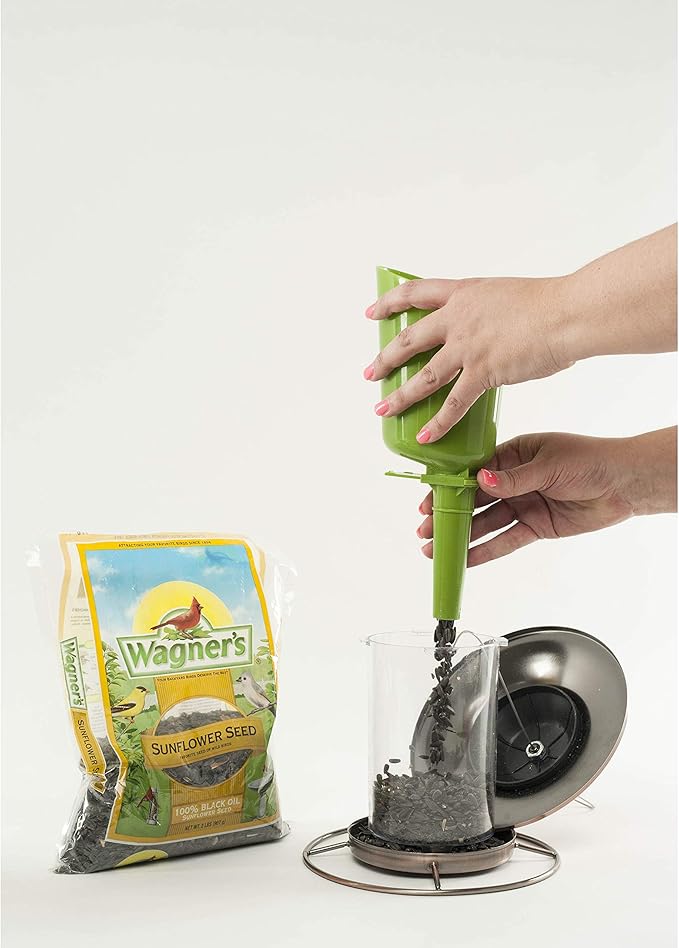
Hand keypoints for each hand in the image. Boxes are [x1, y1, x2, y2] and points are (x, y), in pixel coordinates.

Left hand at [364, 275, 571, 441]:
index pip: (416, 292)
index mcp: (465, 294)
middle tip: (370, 374)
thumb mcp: (507, 297)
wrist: (567, 313)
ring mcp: (468, 346)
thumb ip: (489, 314)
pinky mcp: (483, 372)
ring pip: (423, 376)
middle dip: (386, 359)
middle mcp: (459, 318)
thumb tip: (490, 334)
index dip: (390, 303)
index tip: (372, 312)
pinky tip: (425, 437)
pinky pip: (454, 404)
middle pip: (410, 339)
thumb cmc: (551, 303)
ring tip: (383, 409)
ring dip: (400, 396)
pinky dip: (438, 423)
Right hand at [415, 429, 676, 564]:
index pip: (472, 471)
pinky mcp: (535, 526)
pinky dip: (486, 550)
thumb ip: (513, 478)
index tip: (429, 499)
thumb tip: (482, 480)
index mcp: (513, 454)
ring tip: (435, 548)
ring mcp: (523, 503)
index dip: (449, 487)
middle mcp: (514, 479)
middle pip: (474, 499)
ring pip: (485, 522)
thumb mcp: (548, 464)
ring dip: (461, 535)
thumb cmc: (590, 460)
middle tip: (425, 529)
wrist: (624, 484)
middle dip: (448, 514)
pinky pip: (506, 540)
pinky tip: (465, 558)